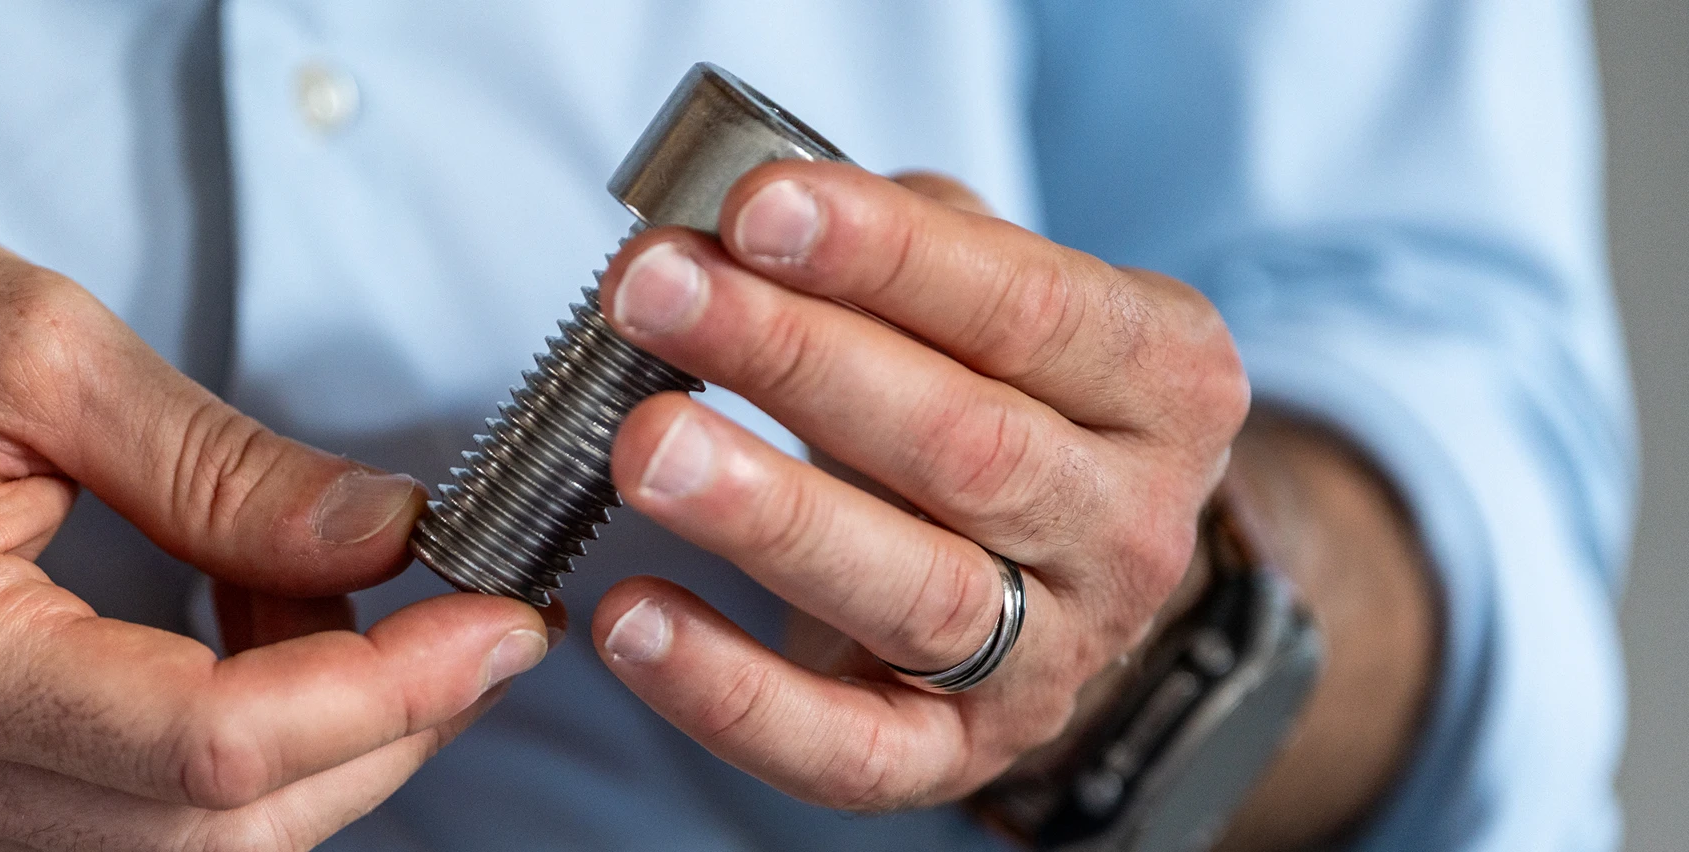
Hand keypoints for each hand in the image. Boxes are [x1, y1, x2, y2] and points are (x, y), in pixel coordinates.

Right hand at [0, 201, 550, 849]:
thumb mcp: (45, 349)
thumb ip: (225, 468)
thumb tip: (388, 536)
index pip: (215, 744)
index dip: (392, 693)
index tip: (501, 621)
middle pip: (230, 822)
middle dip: (391, 727)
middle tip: (478, 615)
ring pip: (206, 834)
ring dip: (331, 731)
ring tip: (351, 587)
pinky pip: (158, 801)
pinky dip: (261, 731)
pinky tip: (274, 616)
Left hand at [589, 164, 1247, 808]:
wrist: (1067, 574)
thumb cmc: (1000, 393)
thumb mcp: (995, 293)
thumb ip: (904, 238)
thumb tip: (747, 210)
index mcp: (1164, 381)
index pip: (1027, 309)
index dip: (887, 256)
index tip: (754, 209)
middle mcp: (1131, 526)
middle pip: (964, 445)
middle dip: (798, 359)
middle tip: (658, 294)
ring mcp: (1055, 655)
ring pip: (915, 592)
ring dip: (769, 516)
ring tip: (646, 447)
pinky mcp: (958, 753)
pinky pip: (846, 748)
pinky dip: (732, 693)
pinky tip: (632, 619)